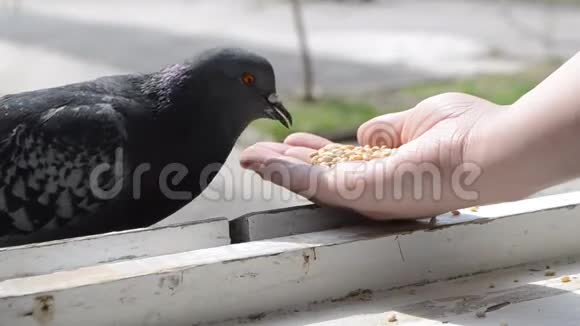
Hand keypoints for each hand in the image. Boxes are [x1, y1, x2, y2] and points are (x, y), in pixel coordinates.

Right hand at [240, 93, 519, 218]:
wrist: (491, 149)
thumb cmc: (465, 132)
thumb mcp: (415, 122)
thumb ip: (385, 131)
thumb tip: (364, 134)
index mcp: (386, 171)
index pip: (340, 163)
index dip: (313, 152)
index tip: (292, 141)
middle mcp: (373, 188)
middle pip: (319, 176)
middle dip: (286, 165)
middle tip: (256, 154)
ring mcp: (366, 193)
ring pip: (309, 182)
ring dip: (275, 169)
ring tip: (248, 158)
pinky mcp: (362, 192)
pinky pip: (314, 182)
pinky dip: (283, 172)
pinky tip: (260, 161)